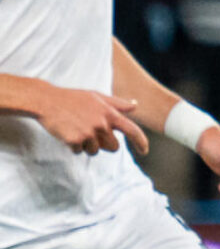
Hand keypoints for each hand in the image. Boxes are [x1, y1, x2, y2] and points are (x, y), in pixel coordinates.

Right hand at [34, 85, 148, 156]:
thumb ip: (118, 103)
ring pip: (95, 151)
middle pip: (113, 147)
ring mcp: (88, 133)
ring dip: (87, 145)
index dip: (141, 142)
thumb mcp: (97, 96)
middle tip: (91, 133)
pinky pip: (79, 151)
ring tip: (76, 129)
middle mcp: (102, 124)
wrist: (46, 101)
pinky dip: (74, 146)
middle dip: (104, 144)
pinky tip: (67, 133)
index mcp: (110, 114)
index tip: (144, 151)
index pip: (133, 130)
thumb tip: (135, 106)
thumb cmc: (73, 98)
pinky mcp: (74, 140)